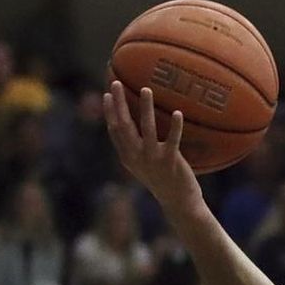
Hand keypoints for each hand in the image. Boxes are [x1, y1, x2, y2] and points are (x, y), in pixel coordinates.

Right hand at [103, 81, 202, 211]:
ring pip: (147, 128)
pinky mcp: (171, 161)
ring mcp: (153, 158)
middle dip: (119, 103)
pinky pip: (173, 140)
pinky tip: (177, 112)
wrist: (178, 202)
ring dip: (145, 108)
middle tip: (116, 82)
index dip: (109, 112)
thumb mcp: (141, 165)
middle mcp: (136, 156)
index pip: (114, 130)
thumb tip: (128, 128)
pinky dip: (175, 126)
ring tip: (146, 90)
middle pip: (124, 125)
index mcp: (127, 157)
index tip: (106, 94)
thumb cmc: (161, 181)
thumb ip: (134, 148)